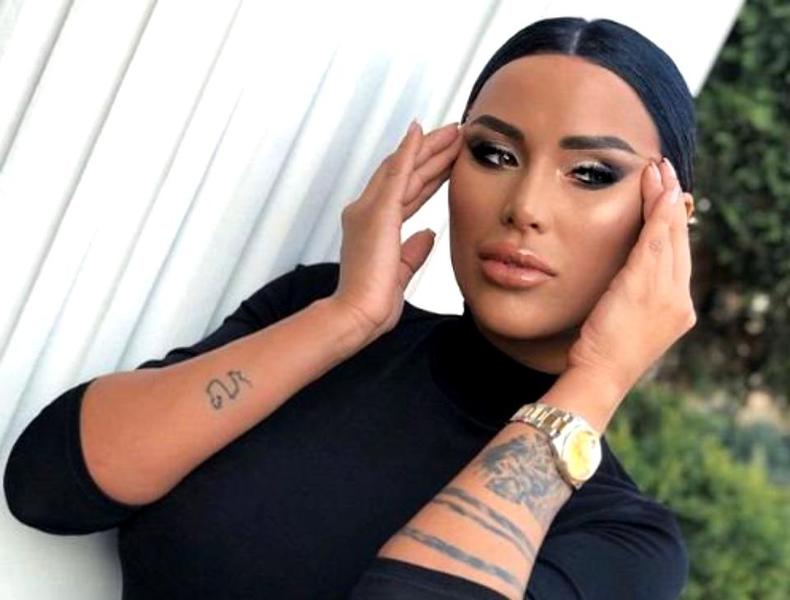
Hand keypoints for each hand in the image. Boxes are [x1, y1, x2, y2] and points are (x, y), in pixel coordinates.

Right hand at [331, 119, 463, 338]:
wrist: (358, 313)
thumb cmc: (373, 301)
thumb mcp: (401, 271)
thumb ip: (413, 250)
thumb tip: (428, 234)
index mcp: (373, 226)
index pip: (405, 192)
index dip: (427, 173)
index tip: (446, 160)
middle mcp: (367, 211)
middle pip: (405, 173)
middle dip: (431, 153)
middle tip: (454, 135)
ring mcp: (369, 209)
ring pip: (405, 169)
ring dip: (429, 148)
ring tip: (452, 131)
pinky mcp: (378, 212)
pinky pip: (396, 173)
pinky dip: (408, 151)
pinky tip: (420, 132)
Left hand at [565, 158, 696, 405]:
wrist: (599, 377)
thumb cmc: (602, 354)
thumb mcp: (624, 322)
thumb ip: (633, 296)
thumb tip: (626, 275)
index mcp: (676, 308)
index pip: (677, 256)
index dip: (671, 223)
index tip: (666, 195)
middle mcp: (679, 299)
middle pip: (677, 240)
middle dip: (671, 202)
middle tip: (664, 170)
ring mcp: (667, 294)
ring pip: (668, 235)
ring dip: (663, 198)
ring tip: (658, 170)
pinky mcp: (647, 288)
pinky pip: (655, 242)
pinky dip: (656, 214)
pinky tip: (656, 192)